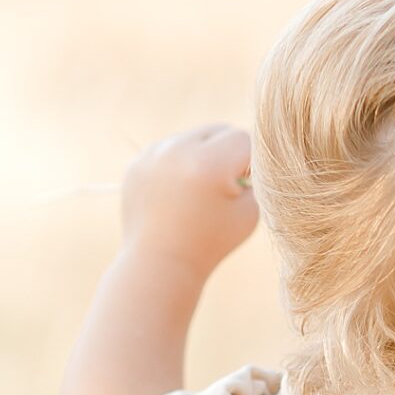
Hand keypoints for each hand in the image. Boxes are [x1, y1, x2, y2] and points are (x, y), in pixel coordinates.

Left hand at [121, 122, 256, 274]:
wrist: (160, 264)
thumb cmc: (212, 242)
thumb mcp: (251, 210)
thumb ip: (257, 176)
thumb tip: (250, 153)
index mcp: (208, 163)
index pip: (244, 139)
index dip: (252, 163)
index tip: (246, 187)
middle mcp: (177, 150)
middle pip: (218, 130)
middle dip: (228, 154)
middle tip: (225, 188)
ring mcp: (153, 154)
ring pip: (193, 137)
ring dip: (203, 156)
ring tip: (199, 193)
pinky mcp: (137, 162)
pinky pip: (170, 150)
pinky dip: (179, 166)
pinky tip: (178, 195)